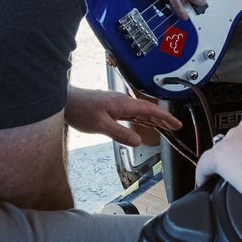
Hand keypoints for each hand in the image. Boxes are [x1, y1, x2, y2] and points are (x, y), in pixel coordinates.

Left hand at [64, 86, 180, 145]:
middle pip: (148, 110)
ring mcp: (117, 104)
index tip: (176, 124)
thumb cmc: (80, 110)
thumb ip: (120, 133)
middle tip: (175, 127)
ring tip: (164, 126)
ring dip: (152, 119)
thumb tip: (138, 141)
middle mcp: (122, 102)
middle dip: (162, 118)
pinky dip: (140, 119)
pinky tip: (142, 124)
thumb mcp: (100, 125)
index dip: (164, 118)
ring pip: (140, 112)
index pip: (150, 110)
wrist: (65, 101)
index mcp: (123, 104)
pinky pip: (131, 113)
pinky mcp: (110, 108)